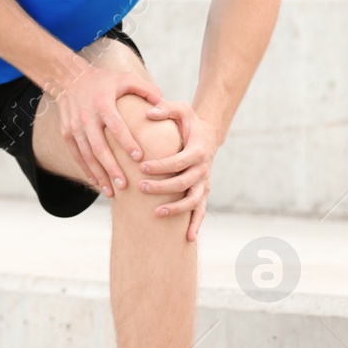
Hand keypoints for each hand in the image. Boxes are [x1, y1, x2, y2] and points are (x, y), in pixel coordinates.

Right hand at [54, 62, 164, 197]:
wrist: (68, 78)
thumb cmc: (103, 80)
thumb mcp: (124, 79)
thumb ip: (145, 89)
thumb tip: (164, 103)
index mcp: (102, 105)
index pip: (116, 126)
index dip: (127, 142)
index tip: (139, 158)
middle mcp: (86, 118)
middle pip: (99, 148)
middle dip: (111, 168)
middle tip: (125, 186)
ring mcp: (74, 127)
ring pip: (87, 156)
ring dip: (99, 175)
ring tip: (111, 192)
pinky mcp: (66, 133)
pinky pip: (77, 156)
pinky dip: (86, 170)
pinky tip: (97, 183)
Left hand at [137, 99, 217, 240]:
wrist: (208, 134)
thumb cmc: (189, 122)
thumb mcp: (180, 108)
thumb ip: (165, 108)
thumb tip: (148, 112)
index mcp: (198, 150)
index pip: (179, 161)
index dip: (161, 165)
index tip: (141, 166)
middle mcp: (203, 168)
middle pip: (183, 183)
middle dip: (162, 187)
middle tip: (140, 187)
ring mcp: (204, 182)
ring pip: (194, 201)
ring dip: (177, 210)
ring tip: (157, 214)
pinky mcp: (203, 191)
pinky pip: (201, 211)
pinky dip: (196, 224)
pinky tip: (188, 238)